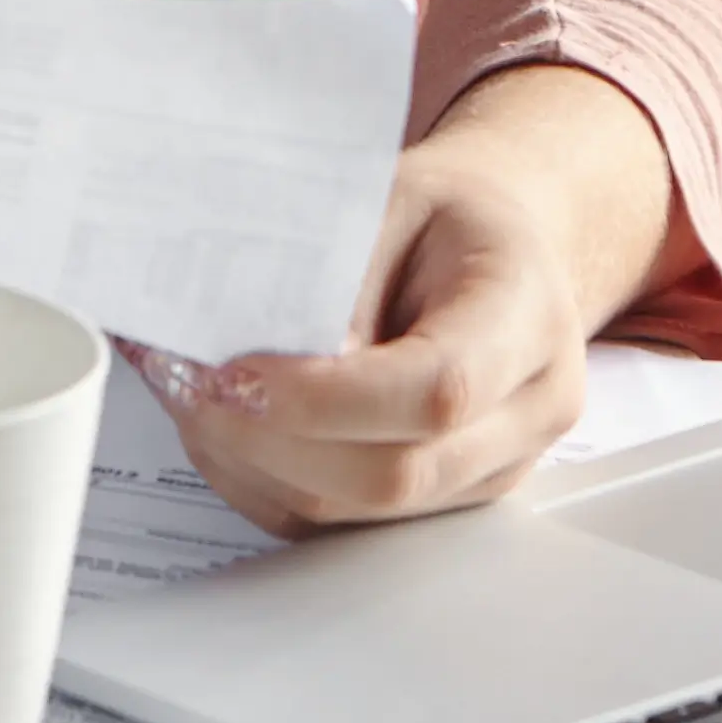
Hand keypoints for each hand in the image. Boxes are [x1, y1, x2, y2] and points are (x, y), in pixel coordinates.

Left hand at [153, 66, 685, 536]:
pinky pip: (342, 524)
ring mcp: (491, 470)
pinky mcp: (442, 503)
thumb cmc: (445, 218)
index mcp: (526, 316)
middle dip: (274, 441)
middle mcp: (527, 412)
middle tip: (194, 386)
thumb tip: (256, 354)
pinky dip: (270, 481)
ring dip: (260, 464)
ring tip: (197, 396)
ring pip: (359, 513)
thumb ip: (330, 273)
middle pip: (394, 473)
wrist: (497, 249)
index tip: (236, 370)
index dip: (324, 400)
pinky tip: (232, 427)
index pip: (436, 392)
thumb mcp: (389, 198)